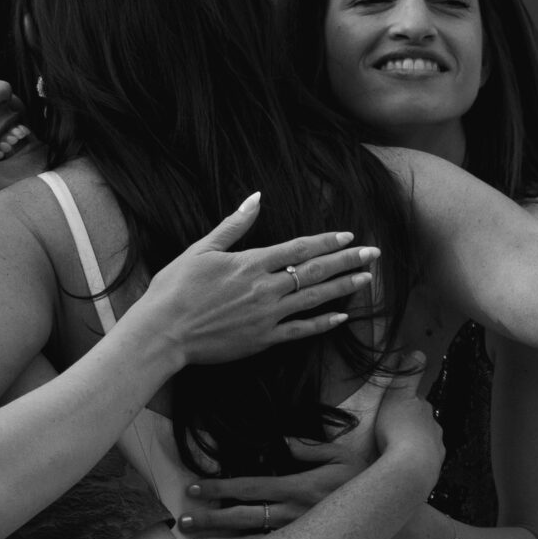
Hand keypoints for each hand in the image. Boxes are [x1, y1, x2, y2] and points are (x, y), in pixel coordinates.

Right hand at [135, 194, 378, 365]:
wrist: (163, 333)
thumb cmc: (174, 289)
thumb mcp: (201, 249)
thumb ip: (233, 225)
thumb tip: (256, 199)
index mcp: (250, 264)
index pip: (299, 248)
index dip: (326, 241)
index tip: (348, 237)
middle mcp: (265, 289)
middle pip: (315, 271)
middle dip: (347, 261)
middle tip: (374, 254)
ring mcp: (267, 316)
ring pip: (314, 299)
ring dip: (343, 288)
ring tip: (366, 279)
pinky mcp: (263, 339)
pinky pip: (301, 331)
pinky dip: (322, 323)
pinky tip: (341, 317)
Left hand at [178, 434, 363, 538]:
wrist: (385, 519)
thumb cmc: (360, 480)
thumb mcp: (339, 454)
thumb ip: (307, 446)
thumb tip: (280, 440)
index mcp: (298, 487)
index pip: (250, 487)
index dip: (220, 488)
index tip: (195, 489)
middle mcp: (292, 515)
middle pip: (242, 517)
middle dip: (210, 519)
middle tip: (182, 521)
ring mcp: (296, 537)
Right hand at [369, 357, 442, 477]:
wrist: (409, 469)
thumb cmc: (399, 431)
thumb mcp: (398, 396)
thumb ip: (407, 376)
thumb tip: (418, 352)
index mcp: (424, 411)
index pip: (417, 403)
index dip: (405, 404)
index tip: (393, 408)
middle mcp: (434, 430)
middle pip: (422, 425)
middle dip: (410, 427)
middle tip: (391, 432)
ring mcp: (435, 452)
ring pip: (424, 445)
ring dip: (412, 446)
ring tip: (396, 452)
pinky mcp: (431, 472)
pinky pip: (421, 464)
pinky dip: (413, 463)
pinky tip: (402, 467)